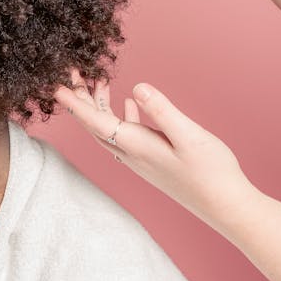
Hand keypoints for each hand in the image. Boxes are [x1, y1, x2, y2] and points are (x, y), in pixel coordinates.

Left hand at [55, 70, 253, 236]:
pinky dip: (123, 115)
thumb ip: (162, 110)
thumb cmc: (211, 173)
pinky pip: (127, 135)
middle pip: (95, 125)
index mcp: (137, 146)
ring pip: (109, 129)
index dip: (74, 103)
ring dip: (100, 105)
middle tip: (71, 74)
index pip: (95, 121)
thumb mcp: (189, 136)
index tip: (55, 86)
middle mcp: (132, 155)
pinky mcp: (153, 161)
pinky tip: (132, 103)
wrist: (226, 206)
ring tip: (98, 81)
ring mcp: (142, 160)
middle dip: (80, 99)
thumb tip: (137, 87)